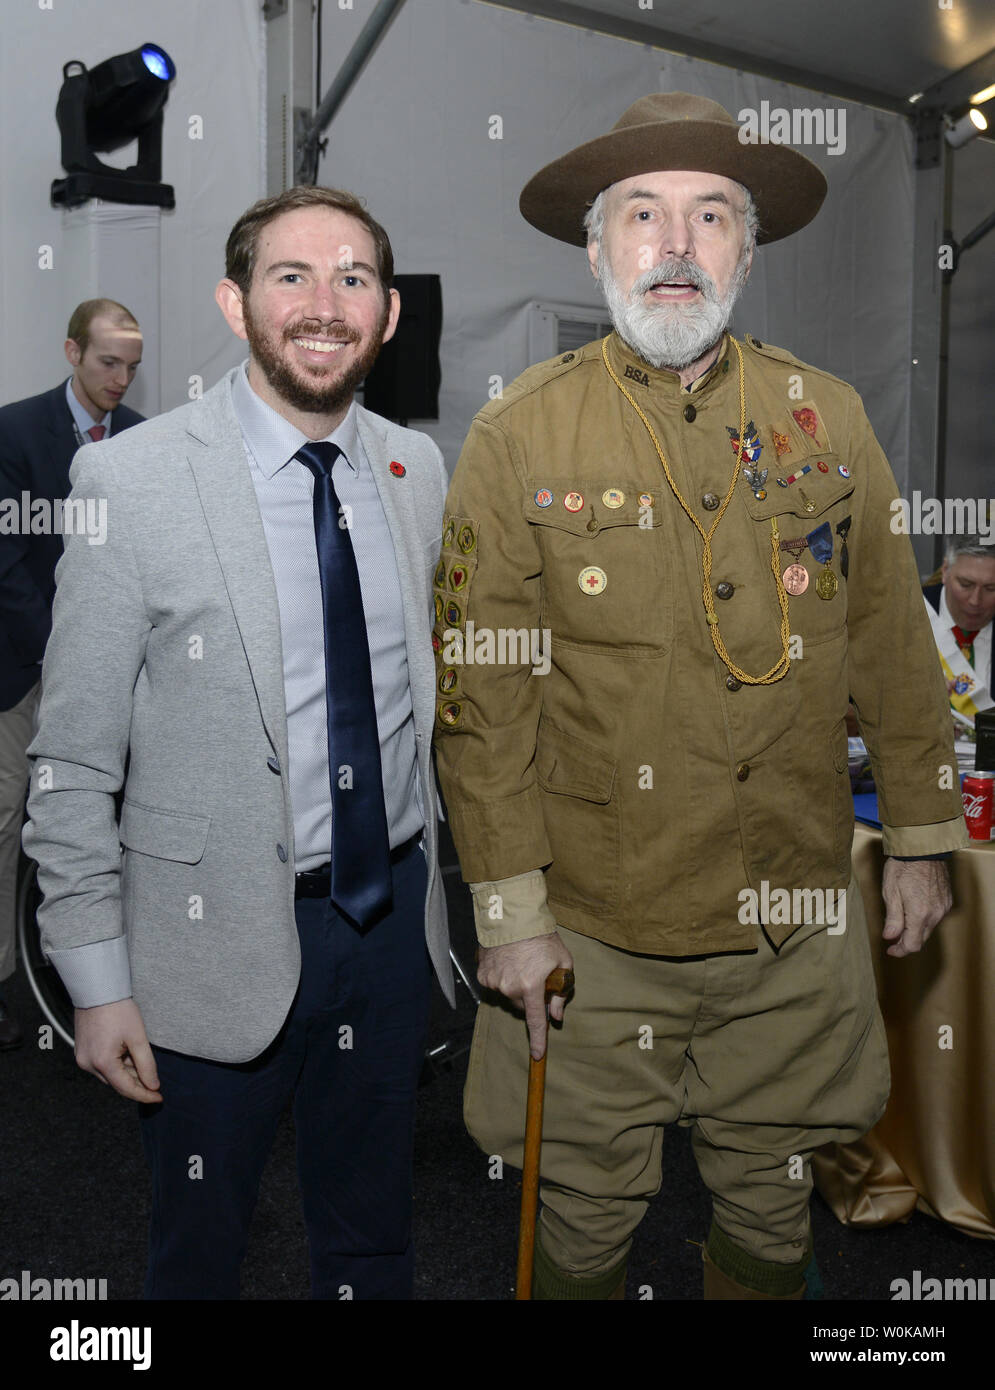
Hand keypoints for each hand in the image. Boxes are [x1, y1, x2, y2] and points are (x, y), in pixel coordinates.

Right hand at [73, 998, 161, 1101]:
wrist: (97, 990)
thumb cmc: (118, 1010)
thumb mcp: (138, 1037)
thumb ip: (146, 1064)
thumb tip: (152, 1085)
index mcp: (102, 1063)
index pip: (126, 1088)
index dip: (144, 1095)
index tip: (159, 1098)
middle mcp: (88, 1065)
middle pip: (117, 1082)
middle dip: (137, 1082)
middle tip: (155, 1079)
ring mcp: (82, 1058)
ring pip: (110, 1074)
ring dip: (127, 1072)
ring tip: (139, 1057)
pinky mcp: (81, 1051)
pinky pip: (102, 1065)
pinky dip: (116, 1063)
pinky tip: (126, 1052)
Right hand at [477, 933, 573, 1060]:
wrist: (513, 916)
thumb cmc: (542, 937)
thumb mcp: (563, 961)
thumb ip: (561, 991)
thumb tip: (556, 1015)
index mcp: (531, 986)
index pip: (535, 1021)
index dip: (538, 1040)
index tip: (538, 1056)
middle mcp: (509, 988)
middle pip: (522, 1005)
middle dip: (530, 997)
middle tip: (536, 977)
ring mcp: (493, 981)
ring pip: (507, 995)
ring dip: (515, 986)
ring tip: (521, 964)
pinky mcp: (482, 973)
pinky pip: (495, 984)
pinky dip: (502, 978)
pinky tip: (508, 962)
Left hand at [881, 859, 952, 956]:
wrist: (923, 848)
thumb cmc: (903, 866)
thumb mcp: (890, 891)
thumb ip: (892, 917)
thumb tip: (890, 937)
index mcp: (919, 914)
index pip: (913, 945)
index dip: (900, 950)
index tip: (891, 950)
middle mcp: (935, 914)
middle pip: (921, 938)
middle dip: (907, 941)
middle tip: (893, 938)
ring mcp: (943, 907)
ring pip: (929, 928)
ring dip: (916, 929)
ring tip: (901, 922)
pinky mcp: (947, 900)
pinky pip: (936, 916)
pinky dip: (925, 918)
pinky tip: (914, 910)